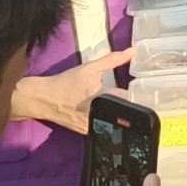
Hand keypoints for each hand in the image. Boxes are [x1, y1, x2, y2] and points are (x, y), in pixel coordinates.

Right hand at [13, 50, 132, 134]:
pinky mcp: (88, 133)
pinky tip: (104, 113)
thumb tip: (133, 52)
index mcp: (101, 97)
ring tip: (118, 106)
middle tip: (133, 98)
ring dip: (118, 114)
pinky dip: (106, 120)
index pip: (129, 99)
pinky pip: (104, 127)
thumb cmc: (67, 82)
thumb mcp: (90, 68)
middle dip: (129, 105)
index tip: (141, 90)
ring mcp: (93, 126)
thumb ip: (113, 60)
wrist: (46, 99)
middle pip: (123, 113)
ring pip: (115, 122)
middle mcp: (98, 114)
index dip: (137, 94)